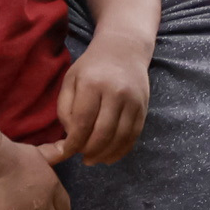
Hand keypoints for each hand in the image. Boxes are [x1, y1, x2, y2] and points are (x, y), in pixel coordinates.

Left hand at [57, 36, 150, 165]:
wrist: (124, 49)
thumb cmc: (92, 67)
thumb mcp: (71, 80)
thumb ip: (65, 108)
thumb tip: (71, 136)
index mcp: (92, 84)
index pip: (82, 121)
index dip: (74, 142)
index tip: (67, 152)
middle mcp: (115, 92)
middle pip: (102, 132)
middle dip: (90, 151)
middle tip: (82, 158)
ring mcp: (133, 100)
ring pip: (120, 137)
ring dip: (106, 154)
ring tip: (94, 160)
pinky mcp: (144, 107)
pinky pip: (133, 135)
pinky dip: (122, 150)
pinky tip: (110, 156)